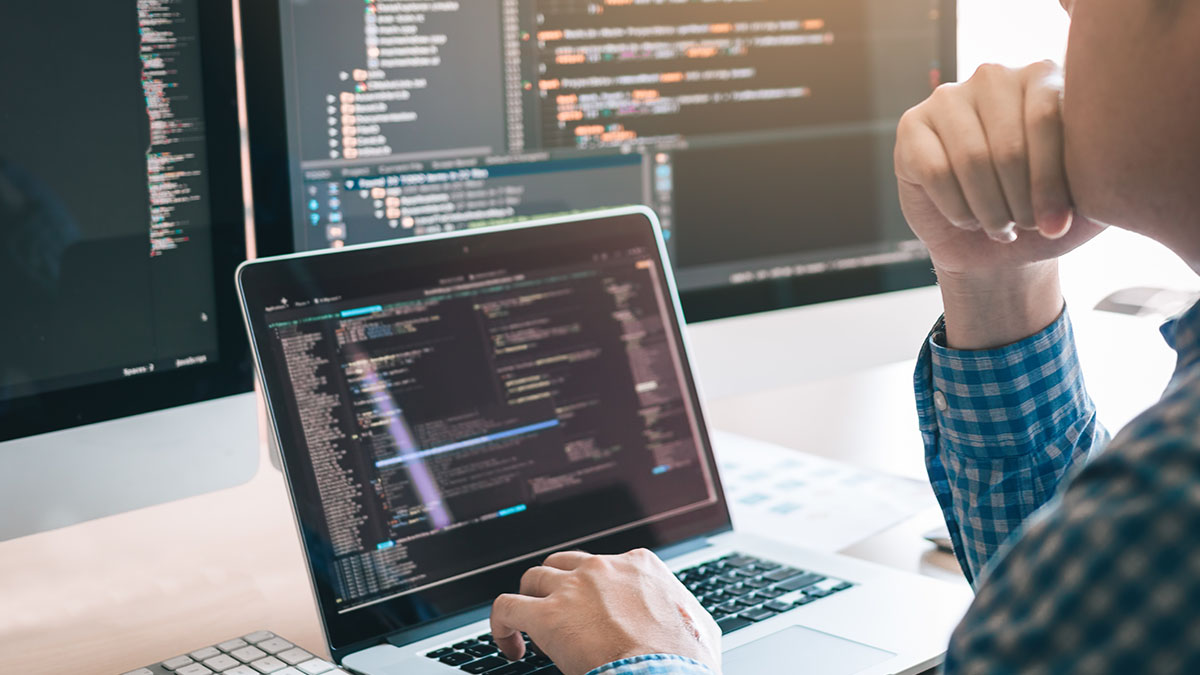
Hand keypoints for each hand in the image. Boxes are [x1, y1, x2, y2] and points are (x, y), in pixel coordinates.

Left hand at [489, 549, 721, 674]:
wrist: (664, 674)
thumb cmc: (686, 661)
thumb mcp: (697, 625)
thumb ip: (683, 612)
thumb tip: (688, 624)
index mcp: (640, 565)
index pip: (606, 565)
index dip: (593, 591)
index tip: (592, 613)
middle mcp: (604, 567)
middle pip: (564, 564)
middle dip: (556, 588)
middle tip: (558, 618)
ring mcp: (574, 588)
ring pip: (533, 578)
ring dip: (529, 602)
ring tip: (530, 631)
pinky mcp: (548, 615)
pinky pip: (506, 606)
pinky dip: (501, 623)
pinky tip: (510, 645)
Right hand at [894, 61, 1104, 347]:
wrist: (992, 244)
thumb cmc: (1042, 214)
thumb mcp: (1084, 201)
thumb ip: (1100, 181)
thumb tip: (1084, 191)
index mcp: (1044, 77)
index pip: (1047, 119)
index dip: (1050, 180)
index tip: (1055, 226)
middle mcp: (994, 76)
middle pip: (1009, 144)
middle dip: (1020, 201)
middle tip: (1026, 227)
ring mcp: (948, 98)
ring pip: (971, 160)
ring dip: (989, 209)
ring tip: (1001, 228)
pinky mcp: (911, 126)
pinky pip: (935, 172)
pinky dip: (957, 210)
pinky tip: (969, 220)